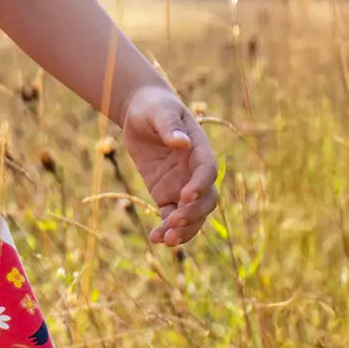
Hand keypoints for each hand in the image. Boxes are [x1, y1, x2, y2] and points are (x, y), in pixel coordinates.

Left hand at [120, 84, 218, 248]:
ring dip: (183, 230)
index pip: (207, 172)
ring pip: (191, 215)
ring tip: (165, 240)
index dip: (200, 185)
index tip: (185, 195)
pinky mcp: (165, 194)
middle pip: (206, 200)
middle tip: (174, 221)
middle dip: (194, 214)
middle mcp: (194, 172)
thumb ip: (169, 126)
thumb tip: (181, 142)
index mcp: (199, 150)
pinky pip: (170, 216)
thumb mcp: (159, 111)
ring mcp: (181, 186)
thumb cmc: (154, 107)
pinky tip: (155, 239)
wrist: (140, 112)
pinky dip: (166, 229)